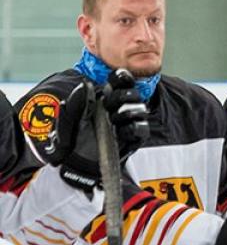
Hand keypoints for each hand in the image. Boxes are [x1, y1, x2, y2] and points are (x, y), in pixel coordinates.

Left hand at [41, 74, 148, 192]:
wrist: (73, 167)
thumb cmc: (69, 143)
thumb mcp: (66, 121)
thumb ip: (76, 102)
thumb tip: (86, 84)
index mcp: (102, 101)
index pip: (119, 83)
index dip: (122, 78)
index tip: (118, 77)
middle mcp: (116, 111)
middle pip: (134, 94)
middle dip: (124, 95)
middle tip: (109, 102)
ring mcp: (126, 125)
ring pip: (141, 110)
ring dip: (128, 111)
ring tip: (114, 118)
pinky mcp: (132, 141)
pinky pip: (142, 129)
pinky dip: (134, 127)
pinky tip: (121, 130)